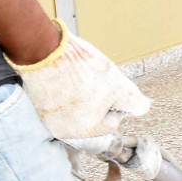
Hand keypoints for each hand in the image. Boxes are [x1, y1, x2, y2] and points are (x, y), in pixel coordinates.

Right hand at [11, 22, 151, 143]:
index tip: (108, 84)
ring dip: (80, 96)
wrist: (44, 49)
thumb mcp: (117, 83)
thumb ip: (134, 101)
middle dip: (97, 100)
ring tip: (77, 76)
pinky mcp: (37, 108)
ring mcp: (48, 120)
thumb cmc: (80, 67)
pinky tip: (64, 77)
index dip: (115, 101)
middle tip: (93, 79)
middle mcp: (65, 131)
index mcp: (86, 130)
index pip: (111, 121)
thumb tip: (144, 108)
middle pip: (92, 117)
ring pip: (75, 110)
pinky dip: (63, 92)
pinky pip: (58, 104)